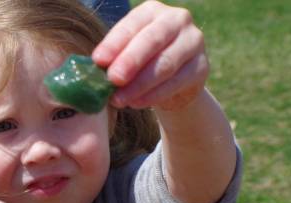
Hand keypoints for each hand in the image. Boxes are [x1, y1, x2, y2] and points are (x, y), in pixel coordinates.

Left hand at [92, 0, 207, 110]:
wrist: (173, 81)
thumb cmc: (140, 64)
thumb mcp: (125, 55)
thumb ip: (112, 59)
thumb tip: (90, 73)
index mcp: (151, 11)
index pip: (132, 25)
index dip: (114, 43)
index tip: (98, 61)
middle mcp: (177, 20)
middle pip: (152, 40)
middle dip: (130, 61)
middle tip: (112, 80)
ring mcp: (193, 42)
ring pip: (165, 64)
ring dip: (139, 85)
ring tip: (119, 100)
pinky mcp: (201, 67)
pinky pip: (176, 83)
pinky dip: (153, 95)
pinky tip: (136, 104)